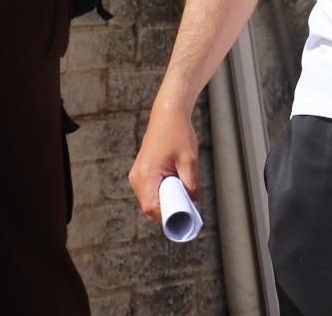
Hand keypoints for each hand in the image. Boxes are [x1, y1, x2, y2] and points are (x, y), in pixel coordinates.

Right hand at [129, 104, 198, 223]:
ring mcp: (137, 175)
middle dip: (170, 211)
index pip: (151, 208)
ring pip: (150, 200)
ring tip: (184, 193)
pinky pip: (150, 192)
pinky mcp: (141, 173)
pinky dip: (163, 193)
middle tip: (190, 206)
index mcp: (146, 175)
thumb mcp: (189, 161)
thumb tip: (194, 206)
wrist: (168, 114)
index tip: (186, 216)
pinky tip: (177, 186)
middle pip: (150, 208)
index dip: (168, 217)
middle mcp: (137, 178)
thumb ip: (191, 185)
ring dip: (167, 201)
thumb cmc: (178, 134)